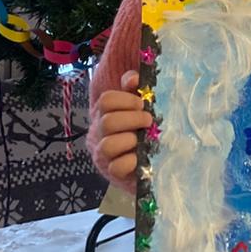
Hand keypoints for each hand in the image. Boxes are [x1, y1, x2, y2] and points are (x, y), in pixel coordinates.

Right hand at [88, 70, 149, 196]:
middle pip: (108, 121)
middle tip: (149, 120)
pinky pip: (116, 167)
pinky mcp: (113, 172)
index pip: (106, 101)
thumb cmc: (140, 125)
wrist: (142, 157)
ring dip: (129, 140)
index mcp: (106, 113)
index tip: (142, 104)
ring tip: (141, 139)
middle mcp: (101, 132)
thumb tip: (135, 78)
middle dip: (132, 119)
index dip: (125, 100)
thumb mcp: (138, 104)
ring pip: (108, 145)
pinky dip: (129, 161)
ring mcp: (105, 153)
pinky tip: (139, 157)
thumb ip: (135, 88)